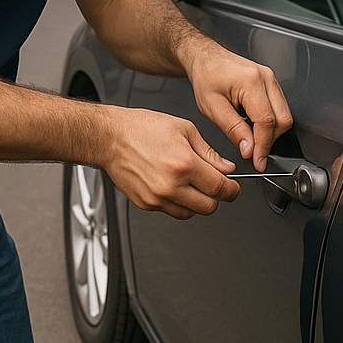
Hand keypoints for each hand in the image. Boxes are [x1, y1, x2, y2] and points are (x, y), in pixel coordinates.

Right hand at [102, 108, 240, 218]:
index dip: (232, 190)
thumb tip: (226, 168)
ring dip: (197, 202)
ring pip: (191, 213)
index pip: (220, 189)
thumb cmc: (142, 128)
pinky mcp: (146, 204)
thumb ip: (209, 153)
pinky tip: (173, 185)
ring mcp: (157, 197)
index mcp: (184, 164)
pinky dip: (178, 203)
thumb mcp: (184, 129)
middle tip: (213, 184)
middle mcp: (171, 185)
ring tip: (190, 184)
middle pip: (209, 207)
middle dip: (216, 197)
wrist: (110, 138)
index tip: (233, 187)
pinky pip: (172, 211)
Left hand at [184, 42, 292, 171]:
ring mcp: (271, 79)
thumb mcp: (212, 108)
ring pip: (284, 115)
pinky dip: (270, 123)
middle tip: (253, 153)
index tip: (258, 161)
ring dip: (270, 133)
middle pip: (283, 120)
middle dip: (270, 141)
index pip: (266, 122)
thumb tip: (250, 149)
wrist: (205, 57)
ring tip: (250, 138)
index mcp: (251, 82)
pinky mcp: (271, 83)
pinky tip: (253, 126)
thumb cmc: (206, 76)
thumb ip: (234, 130)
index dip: (263, 146)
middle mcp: (266, 78)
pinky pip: (279, 108)